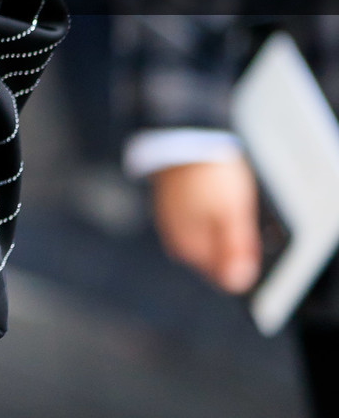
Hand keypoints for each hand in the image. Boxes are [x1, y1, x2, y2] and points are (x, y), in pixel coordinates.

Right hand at [150, 157, 261, 295]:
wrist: (183, 135)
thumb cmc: (208, 173)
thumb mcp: (233, 214)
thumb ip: (235, 250)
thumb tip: (239, 281)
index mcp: (190, 248)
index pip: (223, 274)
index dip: (242, 256)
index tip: (245, 232)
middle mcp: (177, 241)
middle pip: (216, 255)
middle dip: (231, 239)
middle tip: (235, 210)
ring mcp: (173, 223)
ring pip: (209, 236)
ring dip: (222, 223)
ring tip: (225, 195)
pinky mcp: (173, 206)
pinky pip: (199, 219)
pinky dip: (211, 210)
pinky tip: (215, 191)